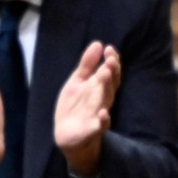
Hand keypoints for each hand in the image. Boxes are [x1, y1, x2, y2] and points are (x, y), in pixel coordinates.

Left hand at [54, 41, 119, 177]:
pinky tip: (103, 114)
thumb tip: (98, 43)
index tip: (109, 49)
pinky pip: (101, 125)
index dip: (111, 61)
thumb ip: (87, 64)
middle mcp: (101, 99)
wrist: (66, 134)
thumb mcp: (78, 81)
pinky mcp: (93, 129)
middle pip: (110, 84)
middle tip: (110, 60)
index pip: (110, 71)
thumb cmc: (75, 106)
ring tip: (105, 74)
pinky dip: (103, 120)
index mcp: (98, 87)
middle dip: (111, 72)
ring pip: (106, 100)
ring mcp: (98, 114)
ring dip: (107, 87)